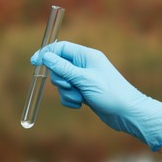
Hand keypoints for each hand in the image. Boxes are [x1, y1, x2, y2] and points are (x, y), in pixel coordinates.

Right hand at [31, 41, 161, 150]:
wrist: (127, 113)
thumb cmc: (110, 93)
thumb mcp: (84, 79)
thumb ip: (63, 68)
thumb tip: (46, 56)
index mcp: (86, 56)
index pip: (61, 48)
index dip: (46, 53)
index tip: (34, 62)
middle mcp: (84, 65)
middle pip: (58, 67)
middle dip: (60, 79)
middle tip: (71, 86)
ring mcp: (83, 79)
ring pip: (61, 82)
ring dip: (66, 92)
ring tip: (80, 98)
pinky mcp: (83, 92)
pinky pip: (67, 93)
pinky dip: (70, 99)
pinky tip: (81, 104)